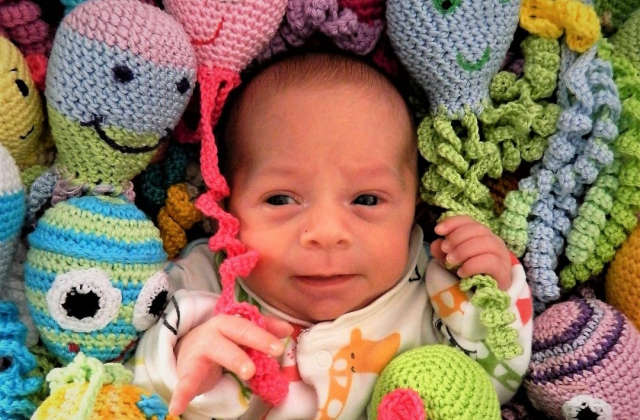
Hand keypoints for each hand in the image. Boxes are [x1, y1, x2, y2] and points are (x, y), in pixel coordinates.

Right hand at [169, 314, 292, 414]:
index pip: (248, 326)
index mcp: (228, 323)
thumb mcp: (240, 333)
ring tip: (250, 373)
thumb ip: (264, 329)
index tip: (280, 346)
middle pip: (235, 333)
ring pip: (217, 353)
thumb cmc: (222, 340)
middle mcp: (213, 332)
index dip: (264, 335)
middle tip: (274, 352)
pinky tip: (177, 408)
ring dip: (235, 360)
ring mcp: (199, 351)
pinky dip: (181, 395)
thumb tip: (288, 329)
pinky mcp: (188, 372)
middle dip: (254, 342)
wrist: (187, 349)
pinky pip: (185, 383)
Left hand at [430, 215, 511, 290]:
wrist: (488, 295)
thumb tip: (436, 244)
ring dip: (464, 250)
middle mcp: (494, 241)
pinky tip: (462, 272)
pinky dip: (472, 265)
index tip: (438, 230)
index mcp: (481, 235)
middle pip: (478, 229)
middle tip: (445, 250)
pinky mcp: (503, 271)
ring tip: (450, 261)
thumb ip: (443, 252)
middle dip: (457, 237)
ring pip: (485, 243)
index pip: (469, 221)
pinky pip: (490, 262)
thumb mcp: (452, 261)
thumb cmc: (470, 273)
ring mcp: (501, 255)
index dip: (453, 222)